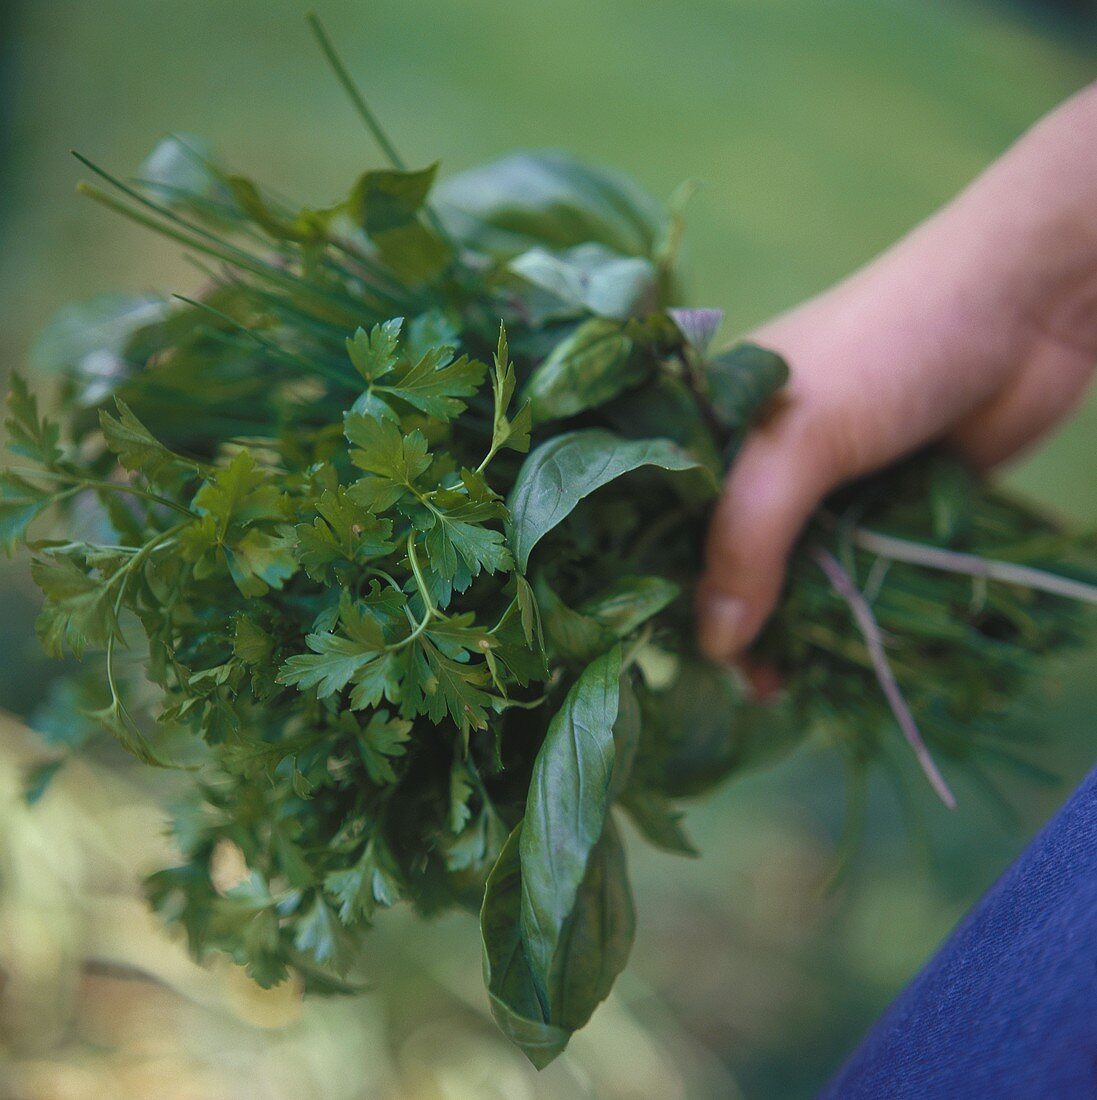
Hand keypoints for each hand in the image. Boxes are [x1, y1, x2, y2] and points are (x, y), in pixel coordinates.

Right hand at [697, 83, 1096, 663]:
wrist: (1029, 308)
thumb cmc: (889, 346)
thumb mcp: (799, 440)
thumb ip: (749, 538)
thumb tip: (715, 645)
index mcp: (717, 425)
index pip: (664, 517)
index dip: (658, 579)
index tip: (653, 645)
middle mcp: (763, 463)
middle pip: (726, 557)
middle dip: (727, 619)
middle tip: (734, 680)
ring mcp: (825, 490)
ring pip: (788, 577)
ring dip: (784, 631)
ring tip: (777, 689)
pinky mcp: (881, 511)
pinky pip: (848, 578)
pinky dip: (840, 619)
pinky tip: (828, 664)